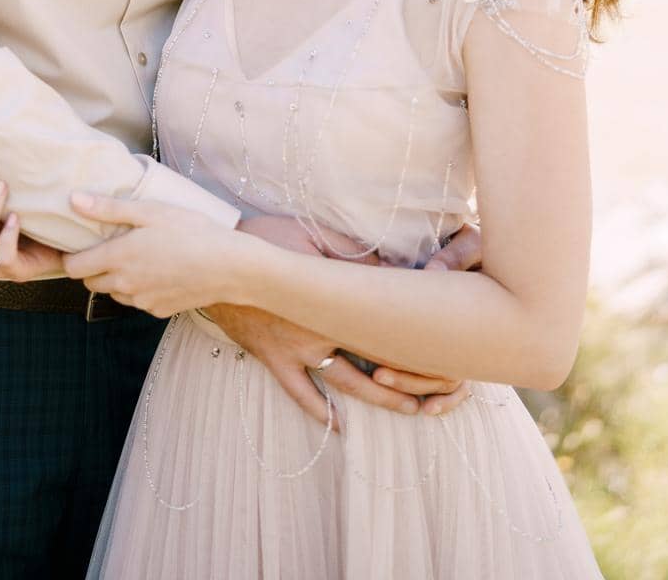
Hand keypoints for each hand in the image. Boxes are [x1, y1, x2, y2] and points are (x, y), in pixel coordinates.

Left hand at [62, 192, 241, 316]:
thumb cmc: (190, 231)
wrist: (228, 267)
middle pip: (90, 283)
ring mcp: (142, 301)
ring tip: (138, 257)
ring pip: (114, 293)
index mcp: (118, 258)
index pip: (74, 268)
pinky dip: (140, 289)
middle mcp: (125, 284)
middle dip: (93, 267)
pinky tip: (159, 271)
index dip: (70, 257)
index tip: (78, 244)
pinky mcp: (158, 311)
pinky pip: (138, 302)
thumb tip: (73, 201)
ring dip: (116, 279)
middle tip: (111, 246)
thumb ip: (108, 208)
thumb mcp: (150, 211)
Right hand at [209, 215, 481, 422]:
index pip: (387, 327)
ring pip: (345, 383)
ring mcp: (296, 350)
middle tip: (444, 391)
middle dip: (411, 377)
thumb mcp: (314, 237)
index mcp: (335, 301)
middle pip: (375, 360)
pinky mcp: (273, 358)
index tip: (449, 353)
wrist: (218, 260)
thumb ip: (354, 255)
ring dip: (379, 398)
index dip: (420, 344)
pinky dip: (318, 412)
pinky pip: (298, 391)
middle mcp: (321, 331)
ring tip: (411, 411)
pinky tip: (337, 429)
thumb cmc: (266, 239)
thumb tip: (390, 266)